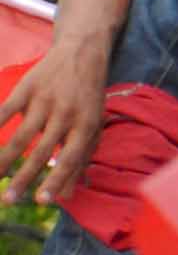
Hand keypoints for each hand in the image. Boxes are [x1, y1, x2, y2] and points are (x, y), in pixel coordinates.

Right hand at [0, 42, 108, 204]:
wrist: (81, 53)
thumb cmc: (88, 97)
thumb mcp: (93, 125)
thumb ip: (80, 159)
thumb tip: (69, 196)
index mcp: (86, 124)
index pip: (70, 158)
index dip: (57, 180)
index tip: (42, 201)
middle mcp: (66, 114)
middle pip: (42, 151)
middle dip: (24, 178)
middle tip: (8, 201)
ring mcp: (44, 100)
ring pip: (20, 136)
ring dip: (3, 160)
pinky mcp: (26, 89)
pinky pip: (5, 111)